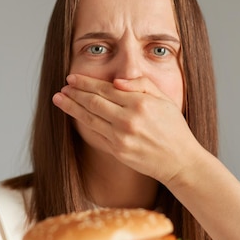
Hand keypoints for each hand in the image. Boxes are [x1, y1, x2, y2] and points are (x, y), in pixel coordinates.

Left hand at [53, 74, 200, 183]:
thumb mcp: (164, 100)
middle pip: (93, 102)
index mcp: (140, 103)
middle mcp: (128, 120)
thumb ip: (141, 84)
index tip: (72, 78)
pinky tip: (75, 117)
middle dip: (74, 93)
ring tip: (59, 99)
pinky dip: (83, 124)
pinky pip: (96, 134)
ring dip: (72, 108)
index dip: (86, 83)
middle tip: (62, 88)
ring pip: (90, 118)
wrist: (180, 161)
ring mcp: (121, 137)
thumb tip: (116, 81)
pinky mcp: (117, 151)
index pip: (105, 89)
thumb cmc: (174, 128)